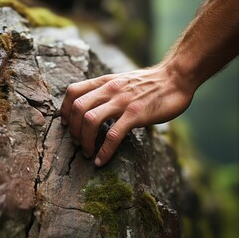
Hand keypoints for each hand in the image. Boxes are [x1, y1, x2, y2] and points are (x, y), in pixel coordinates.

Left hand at [60, 66, 193, 165]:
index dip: (63, 109)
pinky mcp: (136, 114)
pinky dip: (104, 151)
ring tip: (87, 153)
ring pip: (90, 121)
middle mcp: (110, 90)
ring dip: (84, 140)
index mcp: (105, 82)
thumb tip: (93, 105)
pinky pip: (114, 135)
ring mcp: (122, 102)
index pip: (73, 91)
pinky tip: (101, 161)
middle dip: (72, 129)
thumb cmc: (149, 82)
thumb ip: (107, 90)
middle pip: (77, 108)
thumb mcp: (122, 80)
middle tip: (77, 143)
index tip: (65, 123)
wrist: (175, 78)